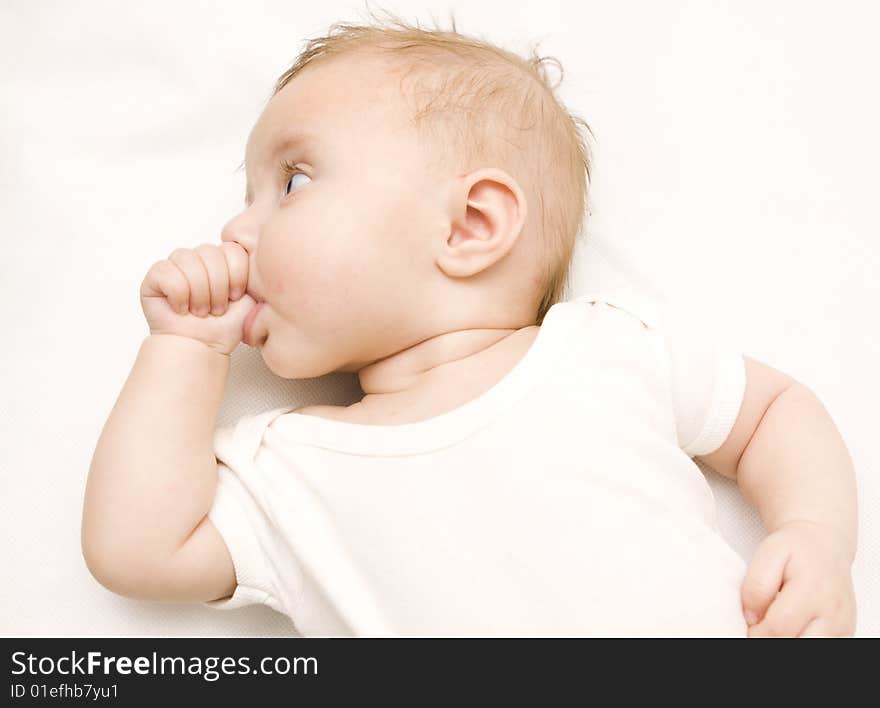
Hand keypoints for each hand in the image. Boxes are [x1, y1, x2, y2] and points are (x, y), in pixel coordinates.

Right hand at [140, 242, 256, 354]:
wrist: (203, 347)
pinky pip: (167, 272)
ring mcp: (176, 264)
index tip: (235, 297)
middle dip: (217, 288)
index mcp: (222, 258)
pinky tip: (181, 308)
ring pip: (188, 260)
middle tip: (215, 309)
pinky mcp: (155, 276)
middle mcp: (199, 257)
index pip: (232, 248)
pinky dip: (178, 295)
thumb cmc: (225, 326)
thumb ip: (256, 274)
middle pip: (211, 253)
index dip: (236, 276)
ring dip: (199, 293)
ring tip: (199, 311)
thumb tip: (262, 255)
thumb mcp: (251, 298)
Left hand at [741, 519, 856, 636]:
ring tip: (778, 626)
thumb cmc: (795, 550)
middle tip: (762, 629)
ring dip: (791, 641)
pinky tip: (793, 629)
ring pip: (813, 648)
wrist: (824, 546)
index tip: (750, 625)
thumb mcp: (768, 555)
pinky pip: (825, 646)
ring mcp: (842, 625)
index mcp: (811, 589)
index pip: (780, 627)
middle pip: (799, 644)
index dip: (757, 633)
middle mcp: (832, 611)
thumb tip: (752, 619)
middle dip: (774, 641)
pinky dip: (803, 640)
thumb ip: (756, 587)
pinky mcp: (846, 633)